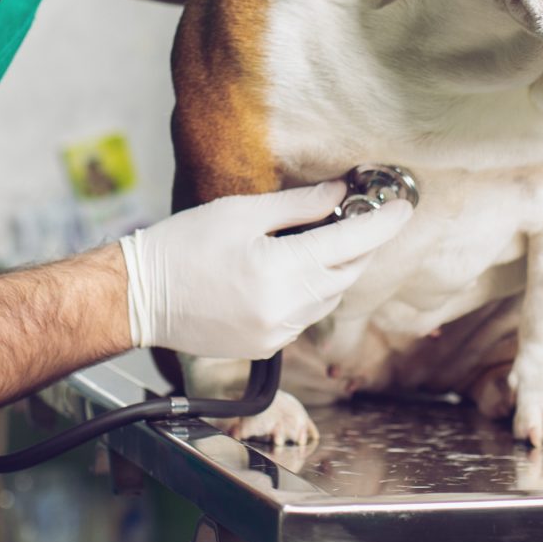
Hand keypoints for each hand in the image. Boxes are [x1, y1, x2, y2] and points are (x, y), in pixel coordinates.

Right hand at [120, 181, 414, 359]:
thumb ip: (298, 206)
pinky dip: (313, 291)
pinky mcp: (267, 347)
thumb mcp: (240, 212)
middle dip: (362, 243)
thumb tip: (340, 194)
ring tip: (328, 238)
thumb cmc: (181, 246)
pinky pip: (307, 316)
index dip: (382, 222)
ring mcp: (277, 334)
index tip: (404, 206)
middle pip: (347, 274)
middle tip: (364, 214)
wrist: (138, 298)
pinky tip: (297, 270)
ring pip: (330, 297)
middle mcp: (285, 309)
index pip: (351, 243)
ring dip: (338, 268)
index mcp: (280, 270)